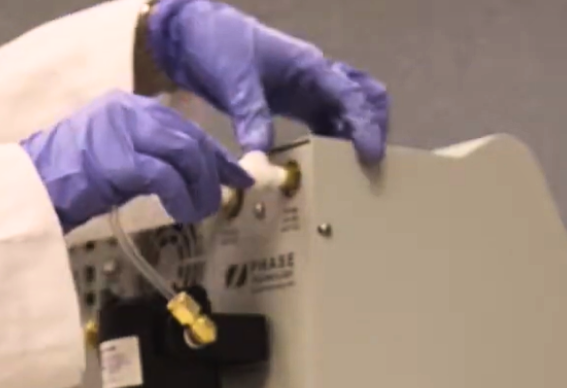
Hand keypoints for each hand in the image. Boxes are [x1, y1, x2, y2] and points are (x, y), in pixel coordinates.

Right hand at [21, 91, 252, 231]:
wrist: (27, 190)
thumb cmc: (65, 182)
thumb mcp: (112, 158)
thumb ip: (148, 157)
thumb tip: (191, 177)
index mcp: (127, 108)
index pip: (183, 126)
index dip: (215, 153)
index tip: (236, 175)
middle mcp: (127, 112)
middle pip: (189, 137)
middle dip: (213, 171)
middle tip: (221, 199)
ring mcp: (122, 133)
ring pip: (185, 154)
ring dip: (200, 187)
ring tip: (200, 211)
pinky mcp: (119, 161)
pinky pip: (166, 177)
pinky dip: (181, 197)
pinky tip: (181, 212)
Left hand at [148, 0, 389, 164]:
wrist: (193, 35)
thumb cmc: (218, 46)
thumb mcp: (234, 82)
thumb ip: (252, 118)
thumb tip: (261, 161)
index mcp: (309, 66)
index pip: (350, 96)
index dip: (364, 127)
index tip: (370, 157)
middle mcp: (316, 77)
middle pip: (363, 98)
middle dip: (373, 128)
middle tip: (370, 164)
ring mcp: (307, 89)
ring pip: (347, 112)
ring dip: (354, 138)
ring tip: (353, 173)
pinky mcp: (294, 102)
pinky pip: (324, 123)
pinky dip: (332, 143)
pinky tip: (326, 169)